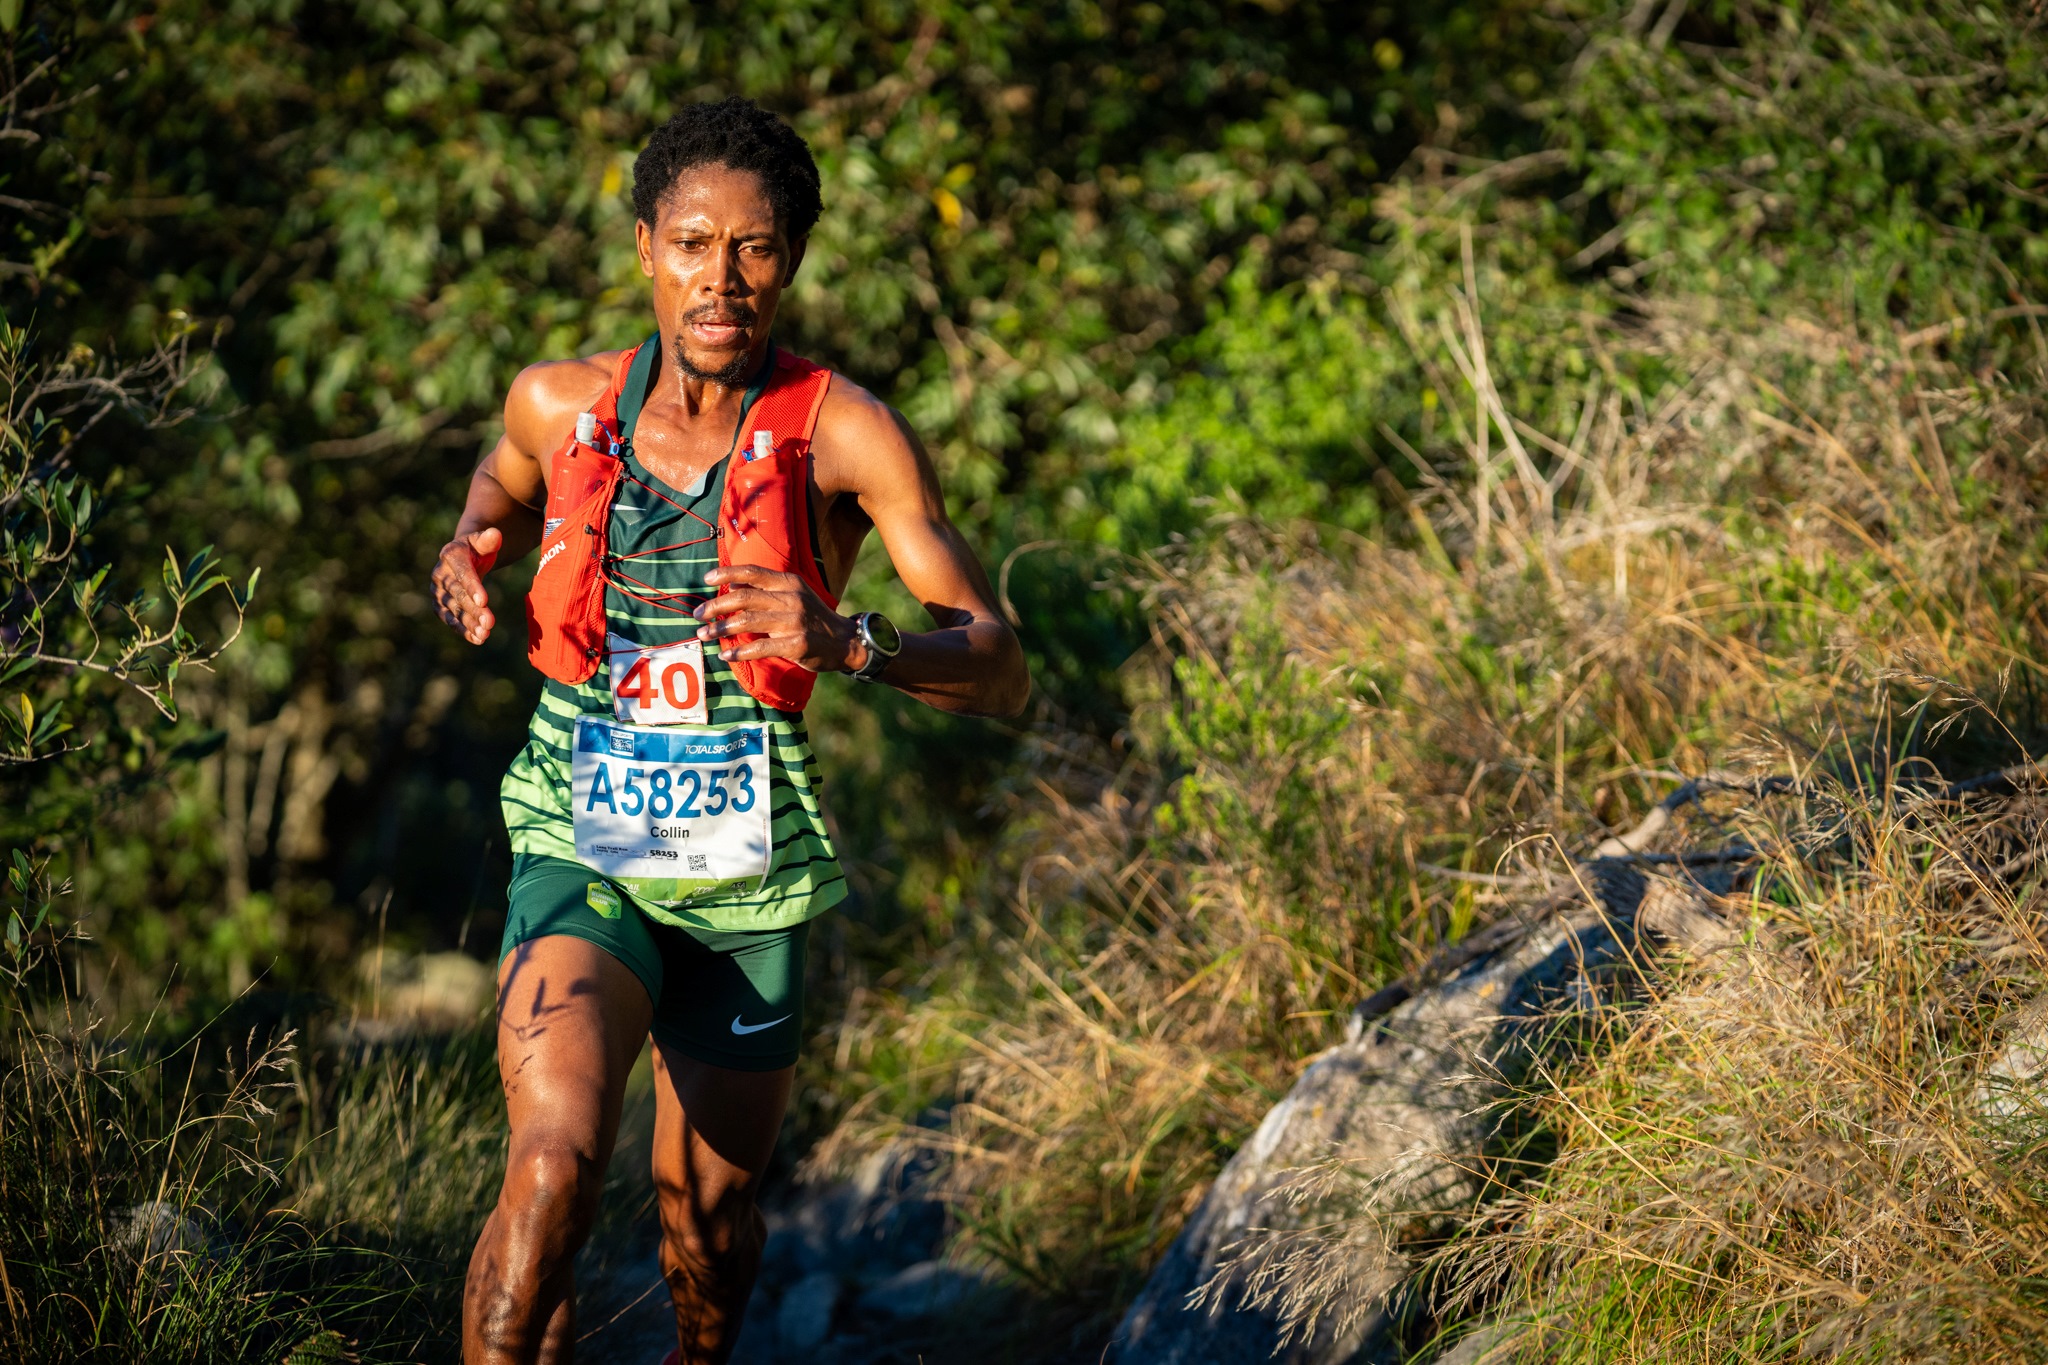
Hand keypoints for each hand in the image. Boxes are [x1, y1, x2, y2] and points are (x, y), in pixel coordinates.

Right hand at [432, 526, 502, 644]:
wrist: (465, 556)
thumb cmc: (478, 548)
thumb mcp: (484, 540)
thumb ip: (490, 540)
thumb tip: (496, 534)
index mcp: (451, 554)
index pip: (463, 573)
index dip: (473, 587)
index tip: (484, 601)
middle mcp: (440, 574)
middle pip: (458, 595)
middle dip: (474, 610)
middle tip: (490, 624)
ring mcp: (438, 591)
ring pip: (454, 610)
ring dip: (468, 624)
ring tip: (485, 635)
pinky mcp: (440, 605)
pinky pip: (451, 619)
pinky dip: (463, 630)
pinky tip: (478, 639)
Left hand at [695, 564, 862, 672]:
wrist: (846, 642)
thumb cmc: (814, 618)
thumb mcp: (796, 595)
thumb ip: (768, 590)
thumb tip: (732, 584)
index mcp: (789, 583)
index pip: (753, 572)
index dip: (727, 573)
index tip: (706, 579)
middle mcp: (791, 598)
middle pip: (744, 597)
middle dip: (716, 605)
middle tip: (697, 614)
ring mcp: (794, 622)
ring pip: (748, 622)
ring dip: (721, 628)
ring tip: (704, 635)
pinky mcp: (797, 644)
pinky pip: (760, 647)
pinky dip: (739, 652)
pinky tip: (726, 655)